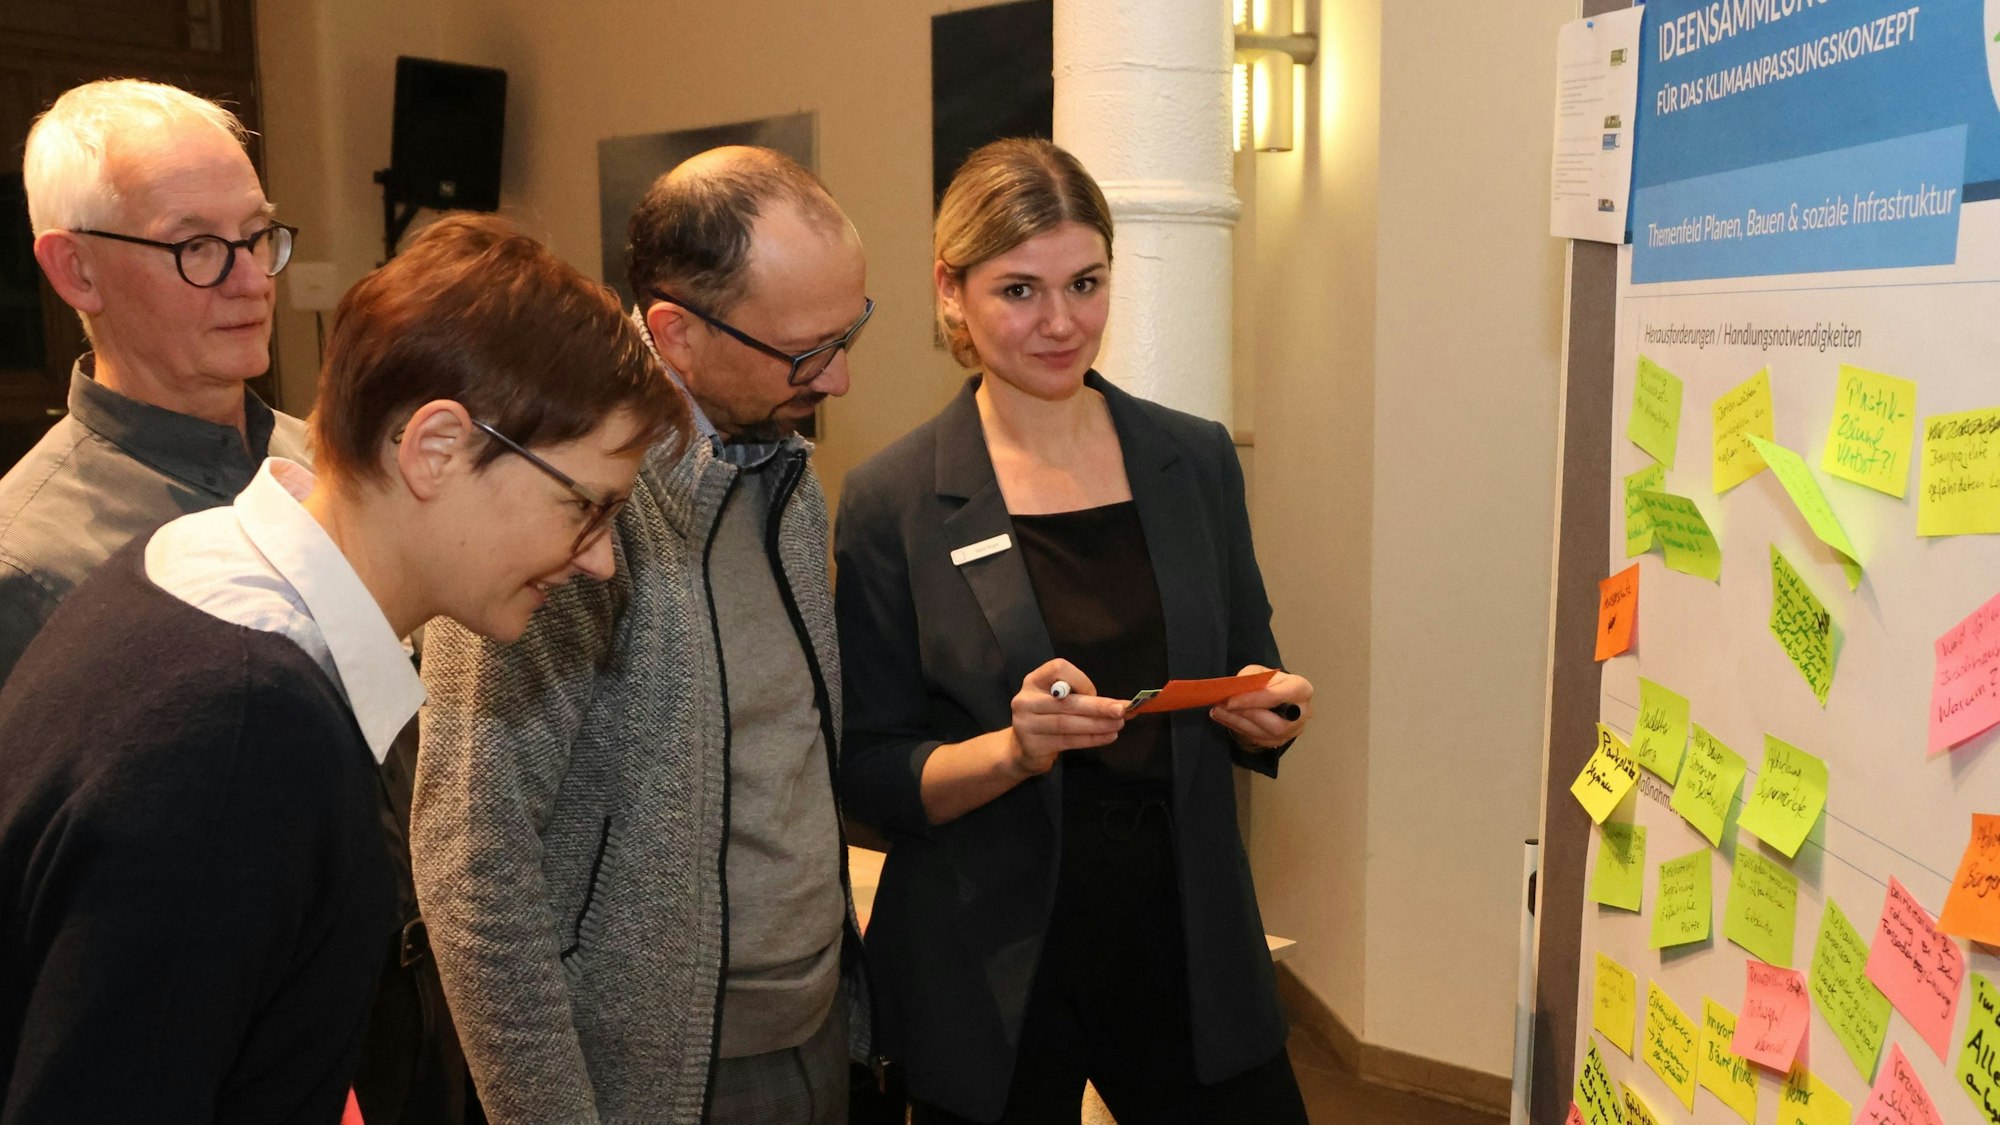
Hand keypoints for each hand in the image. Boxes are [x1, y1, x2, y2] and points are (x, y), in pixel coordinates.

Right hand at [1006, 658, 1126, 776]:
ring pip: (1067, 723)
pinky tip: (1107, 737)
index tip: (1094, 693)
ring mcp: (1026, 724)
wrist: (1022, 749)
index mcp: (1034, 680)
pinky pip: (1067, 741)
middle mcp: (1026, 699)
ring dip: (1097, 724)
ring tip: (1118, 725)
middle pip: (1066, 701)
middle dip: (1097, 706)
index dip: (1080, 680)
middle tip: (1121, 710)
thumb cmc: (1048, 717)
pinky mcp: (1033, 745)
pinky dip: (1090, 739)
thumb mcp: (1059, 700)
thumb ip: (1084, 697)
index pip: (1058, 669)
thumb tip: (1124, 704)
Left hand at [1208, 664, 1311, 749]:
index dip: (1252, 701)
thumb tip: (1234, 691)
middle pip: (1276, 724)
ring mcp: (1294, 730)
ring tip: (1218, 712)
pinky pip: (1258, 740)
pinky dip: (1239, 729)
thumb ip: (1249, 679)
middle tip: (1222, 707)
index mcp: (1301, 689)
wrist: (1277, 694)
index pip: (1276, 698)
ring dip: (1237, 724)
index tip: (1230, 701)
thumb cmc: (1269, 681)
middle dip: (1246, 716)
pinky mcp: (1281, 741)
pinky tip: (1226, 719)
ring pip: (1264, 735)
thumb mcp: (1259, 671)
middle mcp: (1303, 713)